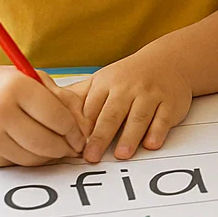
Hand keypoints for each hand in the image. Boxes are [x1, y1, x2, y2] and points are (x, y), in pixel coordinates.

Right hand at [0, 67, 86, 167]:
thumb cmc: (9, 87)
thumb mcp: (38, 81)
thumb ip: (66, 100)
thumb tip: (85, 128)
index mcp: (16, 88)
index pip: (56, 117)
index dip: (74, 129)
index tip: (81, 134)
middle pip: (45, 142)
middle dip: (66, 148)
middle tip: (75, 146)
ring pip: (34, 158)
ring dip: (51, 155)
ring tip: (58, 145)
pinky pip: (20, 163)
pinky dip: (33, 158)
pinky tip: (36, 146)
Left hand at [79, 46, 193, 161]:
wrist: (170, 60)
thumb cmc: (129, 76)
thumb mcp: (102, 80)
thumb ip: (78, 98)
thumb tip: (47, 114)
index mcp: (107, 84)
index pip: (90, 108)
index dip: (81, 128)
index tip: (71, 146)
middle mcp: (129, 88)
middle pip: (112, 113)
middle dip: (101, 135)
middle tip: (91, 156)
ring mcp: (151, 95)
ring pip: (139, 116)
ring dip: (130, 136)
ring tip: (121, 154)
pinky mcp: (171, 103)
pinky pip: (164, 118)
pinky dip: (157, 131)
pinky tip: (151, 144)